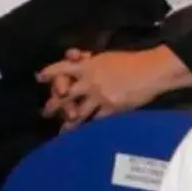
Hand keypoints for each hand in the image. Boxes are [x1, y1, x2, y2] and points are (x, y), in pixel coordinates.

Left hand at [38, 49, 166, 130]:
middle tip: (45, 112)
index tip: (39, 78)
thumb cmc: (133, 61)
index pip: (61, 69)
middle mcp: (90, 82)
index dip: (49, 73)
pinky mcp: (112, 108)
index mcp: (89, 66)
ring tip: (62, 132)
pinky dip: (91, 126)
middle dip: (53, 105)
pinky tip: (87, 133)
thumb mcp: (107, 57)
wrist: (152, 71)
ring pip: (78, 112)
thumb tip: (78, 62)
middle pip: (65, 95)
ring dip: (69, 122)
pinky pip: (97, 119)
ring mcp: (100, 96)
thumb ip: (91, 62)